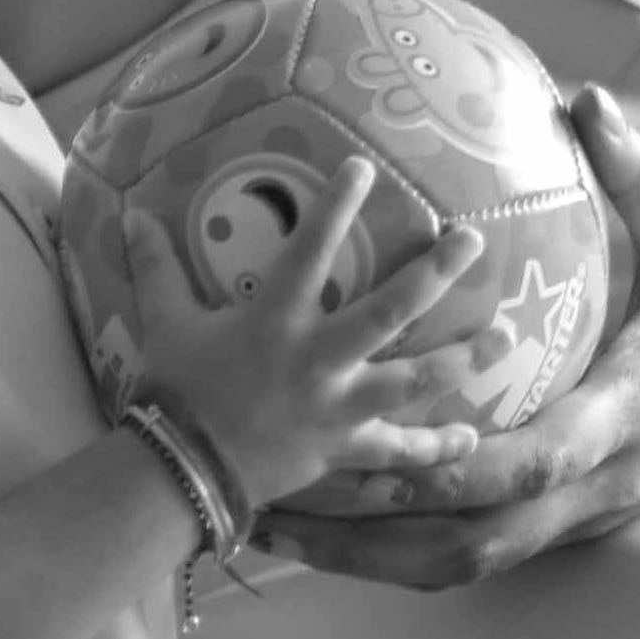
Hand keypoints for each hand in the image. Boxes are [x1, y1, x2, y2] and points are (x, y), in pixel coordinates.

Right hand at [124, 154, 487, 509]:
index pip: (310, 250)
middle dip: (436, 273)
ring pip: (414, 380)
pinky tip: (472, 439)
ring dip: (462, 358)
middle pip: (390, 310)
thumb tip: (133, 214)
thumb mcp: (165, 322)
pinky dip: (435, 447)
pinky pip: (399, 450)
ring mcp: (338, 406)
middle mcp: (318, 358)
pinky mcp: (344, 448)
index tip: (365, 166)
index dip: (336, 206)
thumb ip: (157, 267)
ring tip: (506, 337)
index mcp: (275, 319)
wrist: (182, 471)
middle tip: (472, 240)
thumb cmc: (176, 390)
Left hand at [257, 84, 639, 591]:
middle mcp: (600, 479)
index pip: (550, 452)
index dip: (471, 461)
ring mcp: (580, 515)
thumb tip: (584, 96)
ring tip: (281, 534)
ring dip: (377, 558)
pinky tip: (335, 534)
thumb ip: (637, 177)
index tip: (394, 451)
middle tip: (287, 500)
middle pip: (485, 534)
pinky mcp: (565, 526)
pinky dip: (403, 553)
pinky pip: (477, 553)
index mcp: (632, 409)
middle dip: (385, 530)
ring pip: (470, 561)